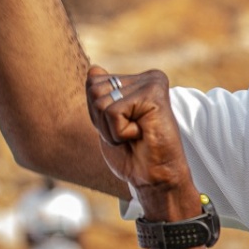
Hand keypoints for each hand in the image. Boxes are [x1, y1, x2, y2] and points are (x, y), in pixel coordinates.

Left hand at [85, 67, 193, 212]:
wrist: (155, 179)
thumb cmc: (133, 155)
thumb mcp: (107, 122)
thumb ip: (101, 95)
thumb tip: (94, 69)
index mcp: (138, 81)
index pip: (93, 83)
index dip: (98, 115)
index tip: (122, 128)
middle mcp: (147, 78)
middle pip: (93, 89)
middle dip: (102, 120)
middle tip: (128, 134)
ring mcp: (151, 84)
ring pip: (101, 102)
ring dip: (111, 129)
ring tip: (135, 136)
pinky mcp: (154, 95)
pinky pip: (113, 112)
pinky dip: (119, 132)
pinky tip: (141, 135)